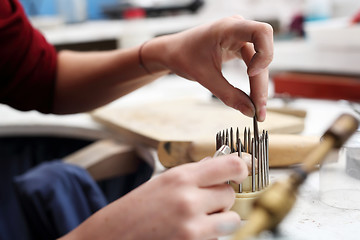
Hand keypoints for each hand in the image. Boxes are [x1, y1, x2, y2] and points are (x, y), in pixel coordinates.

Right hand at [61, 154, 247, 239]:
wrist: (110, 238)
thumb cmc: (134, 210)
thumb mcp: (162, 183)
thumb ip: (193, 174)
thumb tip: (220, 165)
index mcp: (180, 177)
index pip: (231, 166)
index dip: (242, 166)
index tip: (244, 168)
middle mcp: (189, 200)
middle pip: (230, 194)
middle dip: (221, 198)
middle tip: (205, 201)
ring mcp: (192, 227)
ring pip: (231, 220)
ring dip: (220, 219)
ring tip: (200, 219)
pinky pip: (217, 239)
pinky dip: (210, 236)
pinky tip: (189, 232)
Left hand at [143, 16, 272, 120]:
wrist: (172, 52)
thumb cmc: (182, 56)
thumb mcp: (204, 77)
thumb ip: (228, 95)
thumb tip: (250, 111)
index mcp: (227, 28)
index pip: (262, 32)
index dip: (264, 53)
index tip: (251, 74)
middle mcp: (238, 29)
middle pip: (262, 54)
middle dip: (261, 83)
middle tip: (258, 110)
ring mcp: (240, 37)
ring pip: (260, 62)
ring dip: (259, 85)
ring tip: (257, 109)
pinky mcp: (239, 47)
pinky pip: (253, 64)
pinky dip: (253, 81)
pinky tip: (252, 98)